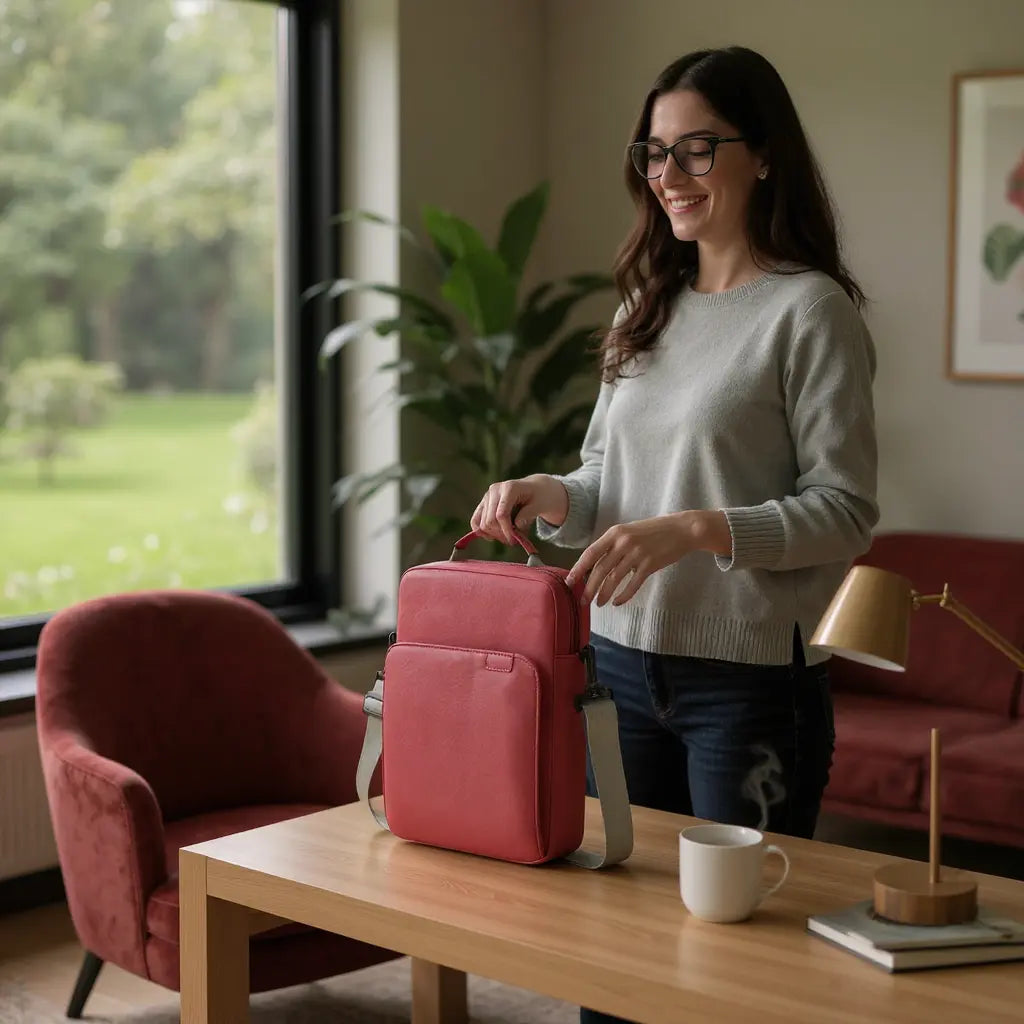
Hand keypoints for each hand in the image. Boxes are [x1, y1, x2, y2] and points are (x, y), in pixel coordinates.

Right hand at [470, 474, 569, 545]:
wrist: (535, 488)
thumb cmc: (540, 497)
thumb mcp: (540, 505)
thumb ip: (528, 515)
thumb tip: (516, 527)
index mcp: (509, 487)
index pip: (501, 515)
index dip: (506, 531)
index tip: (515, 541)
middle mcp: (494, 490)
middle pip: (490, 521)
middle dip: (501, 534)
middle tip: (513, 541)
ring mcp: (487, 496)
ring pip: (482, 523)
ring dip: (494, 535)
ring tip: (508, 537)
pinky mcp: (483, 503)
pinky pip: (475, 521)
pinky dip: (483, 532)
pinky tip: (494, 537)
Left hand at [566, 511, 730, 605]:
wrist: (682, 529)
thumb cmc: (653, 531)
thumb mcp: (629, 532)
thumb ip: (613, 546)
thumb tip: (595, 566)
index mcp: (615, 533)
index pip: (590, 553)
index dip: (578, 569)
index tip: (569, 582)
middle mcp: (623, 542)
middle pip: (600, 569)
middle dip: (589, 588)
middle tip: (582, 601)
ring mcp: (637, 553)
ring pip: (614, 579)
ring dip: (604, 594)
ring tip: (599, 604)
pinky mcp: (650, 564)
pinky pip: (632, 584)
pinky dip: (623, 596)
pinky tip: (618, 602)